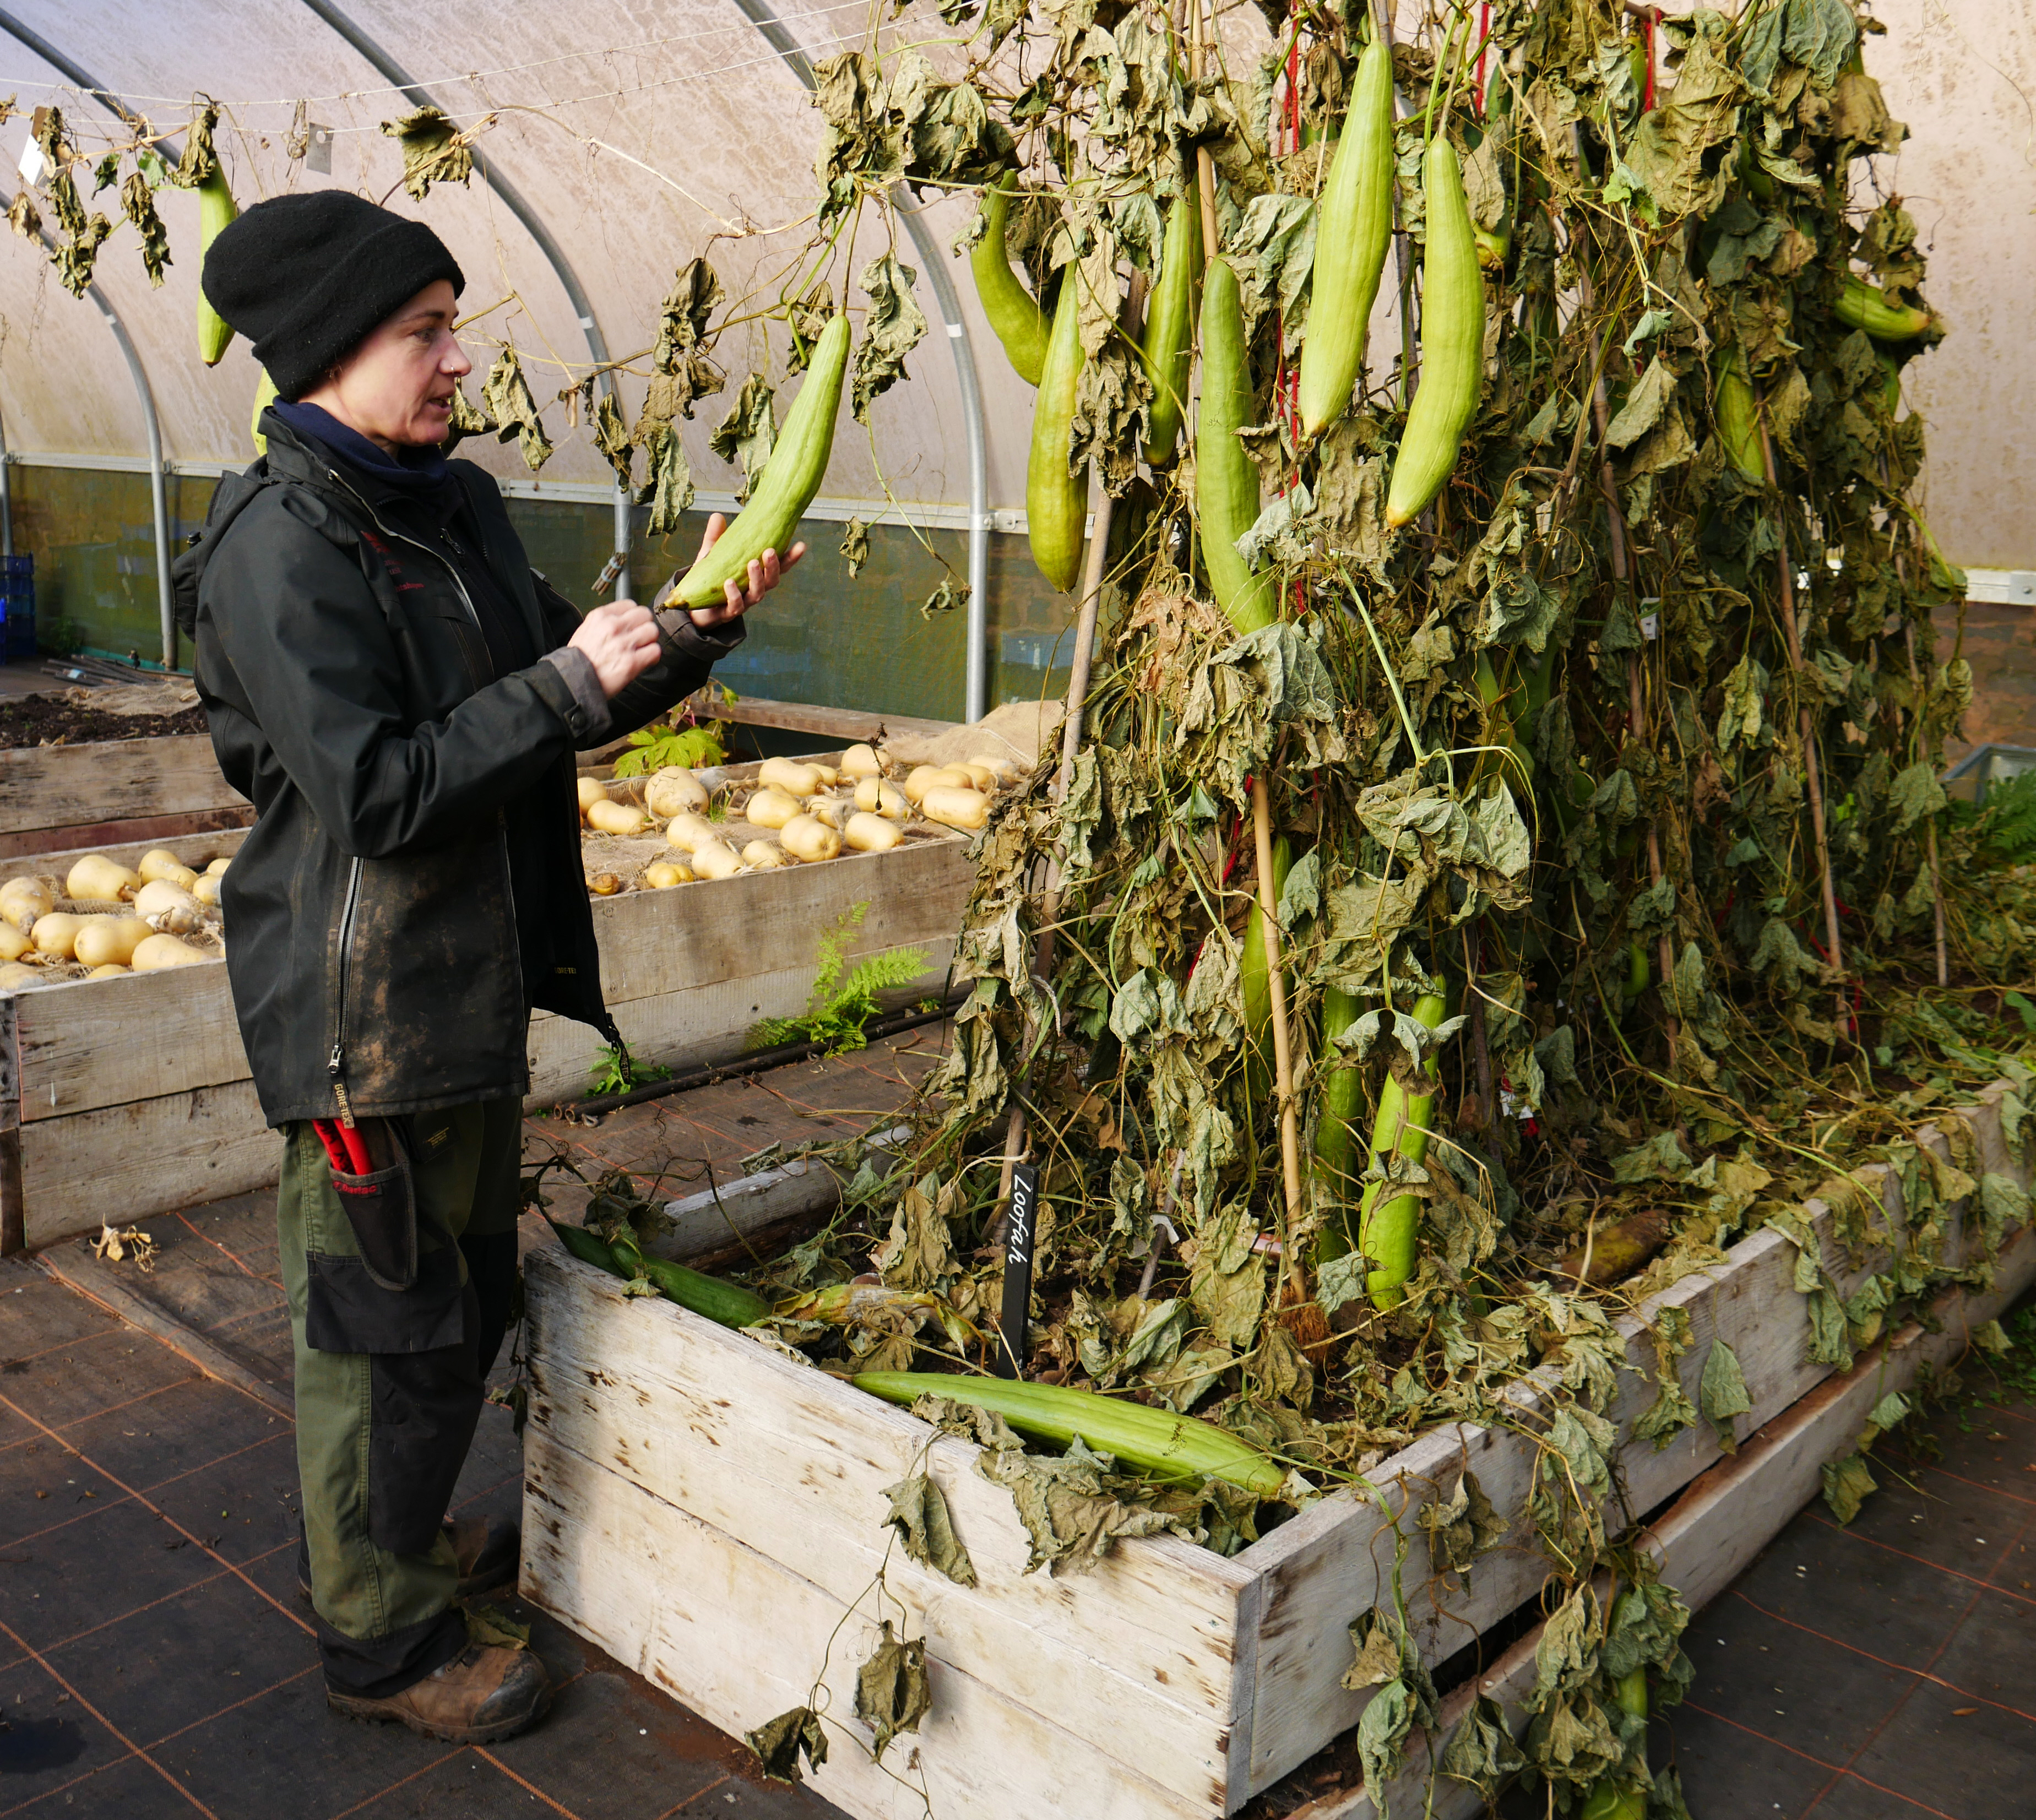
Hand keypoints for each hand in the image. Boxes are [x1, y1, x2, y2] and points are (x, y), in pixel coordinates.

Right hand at [568, 600, 661, 696]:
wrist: (572, 681)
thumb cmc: (579, 659)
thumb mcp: (586, 630)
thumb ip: (605, 622)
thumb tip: (624, 620)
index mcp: (600, 616)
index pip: (630, 604)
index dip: (634, 616)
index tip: (633, 625)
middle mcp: (612, 626)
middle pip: (645, 614)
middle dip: (644, 626)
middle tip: (640, 638)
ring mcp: (623, 643)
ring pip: (652, 631)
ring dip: (649, 641)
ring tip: (641, 649)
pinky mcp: (631, 662)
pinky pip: (655, 651)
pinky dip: (652, 656)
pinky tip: (644, 660)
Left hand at [686, 512, 806, 630]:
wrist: (695, 607)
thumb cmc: (711, 579)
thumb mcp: (712, 555)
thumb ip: (716, 537)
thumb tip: (717, 515)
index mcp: (757, 575)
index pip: (778, 567)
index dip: (791, 558)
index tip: (801, 545)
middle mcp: (754, 589)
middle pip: (772, 580)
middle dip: (773, 566)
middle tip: (769, 551)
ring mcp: (744, 602)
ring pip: (757, 593)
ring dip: (757, 578)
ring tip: (752, 563)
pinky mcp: (728, 612)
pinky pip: (735, 606)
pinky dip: (734, 594)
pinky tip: (729, 582)